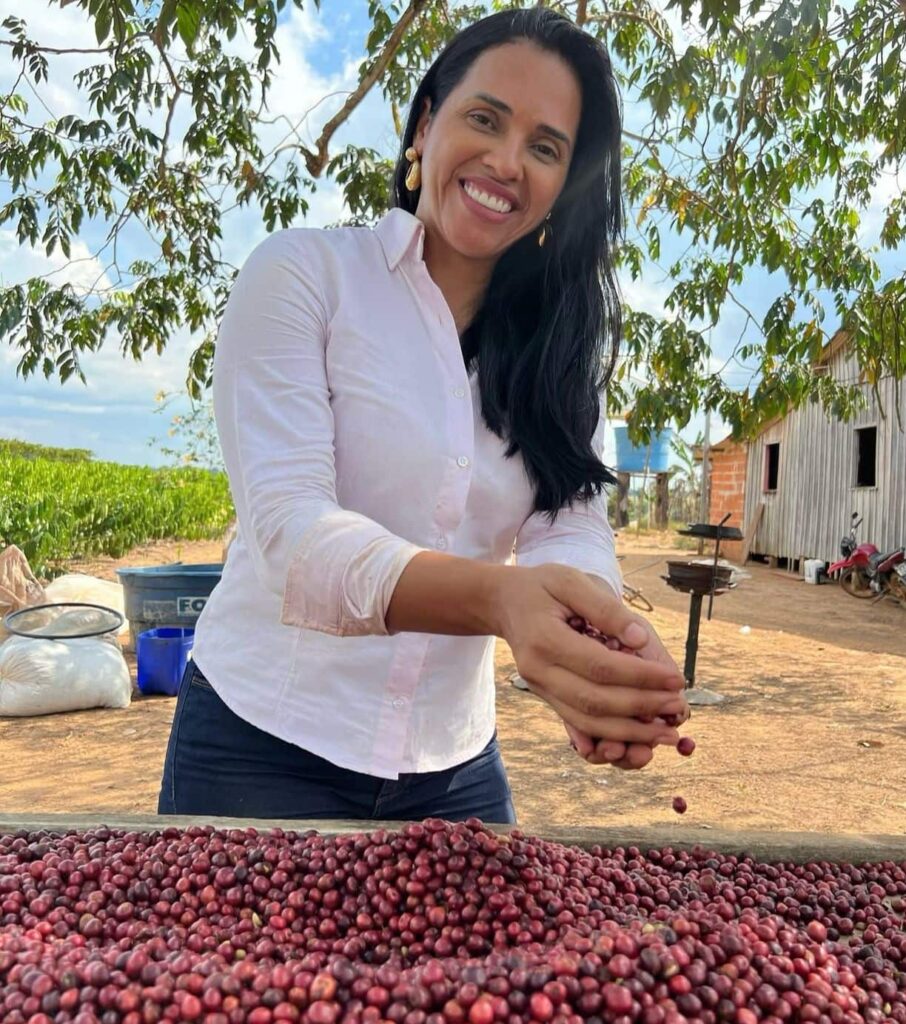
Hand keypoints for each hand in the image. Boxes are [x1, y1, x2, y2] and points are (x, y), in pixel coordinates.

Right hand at [493, 563, 686, 752]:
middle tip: (677, 708)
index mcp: (544, 640)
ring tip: (666, 734)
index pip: (599, 666)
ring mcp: (540, 689)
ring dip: (630, 732)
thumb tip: (641, 641)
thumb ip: (605, 608)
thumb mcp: (571, 581)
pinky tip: (638, 739)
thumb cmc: (542, 586)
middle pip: (595, 701)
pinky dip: (610, 735)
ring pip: (587, 721)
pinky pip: (579, 724)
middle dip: (641, 708)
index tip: (675, 678)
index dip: (640, 676)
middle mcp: (538, 671)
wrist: (504, 603)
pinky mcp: (547, 697)